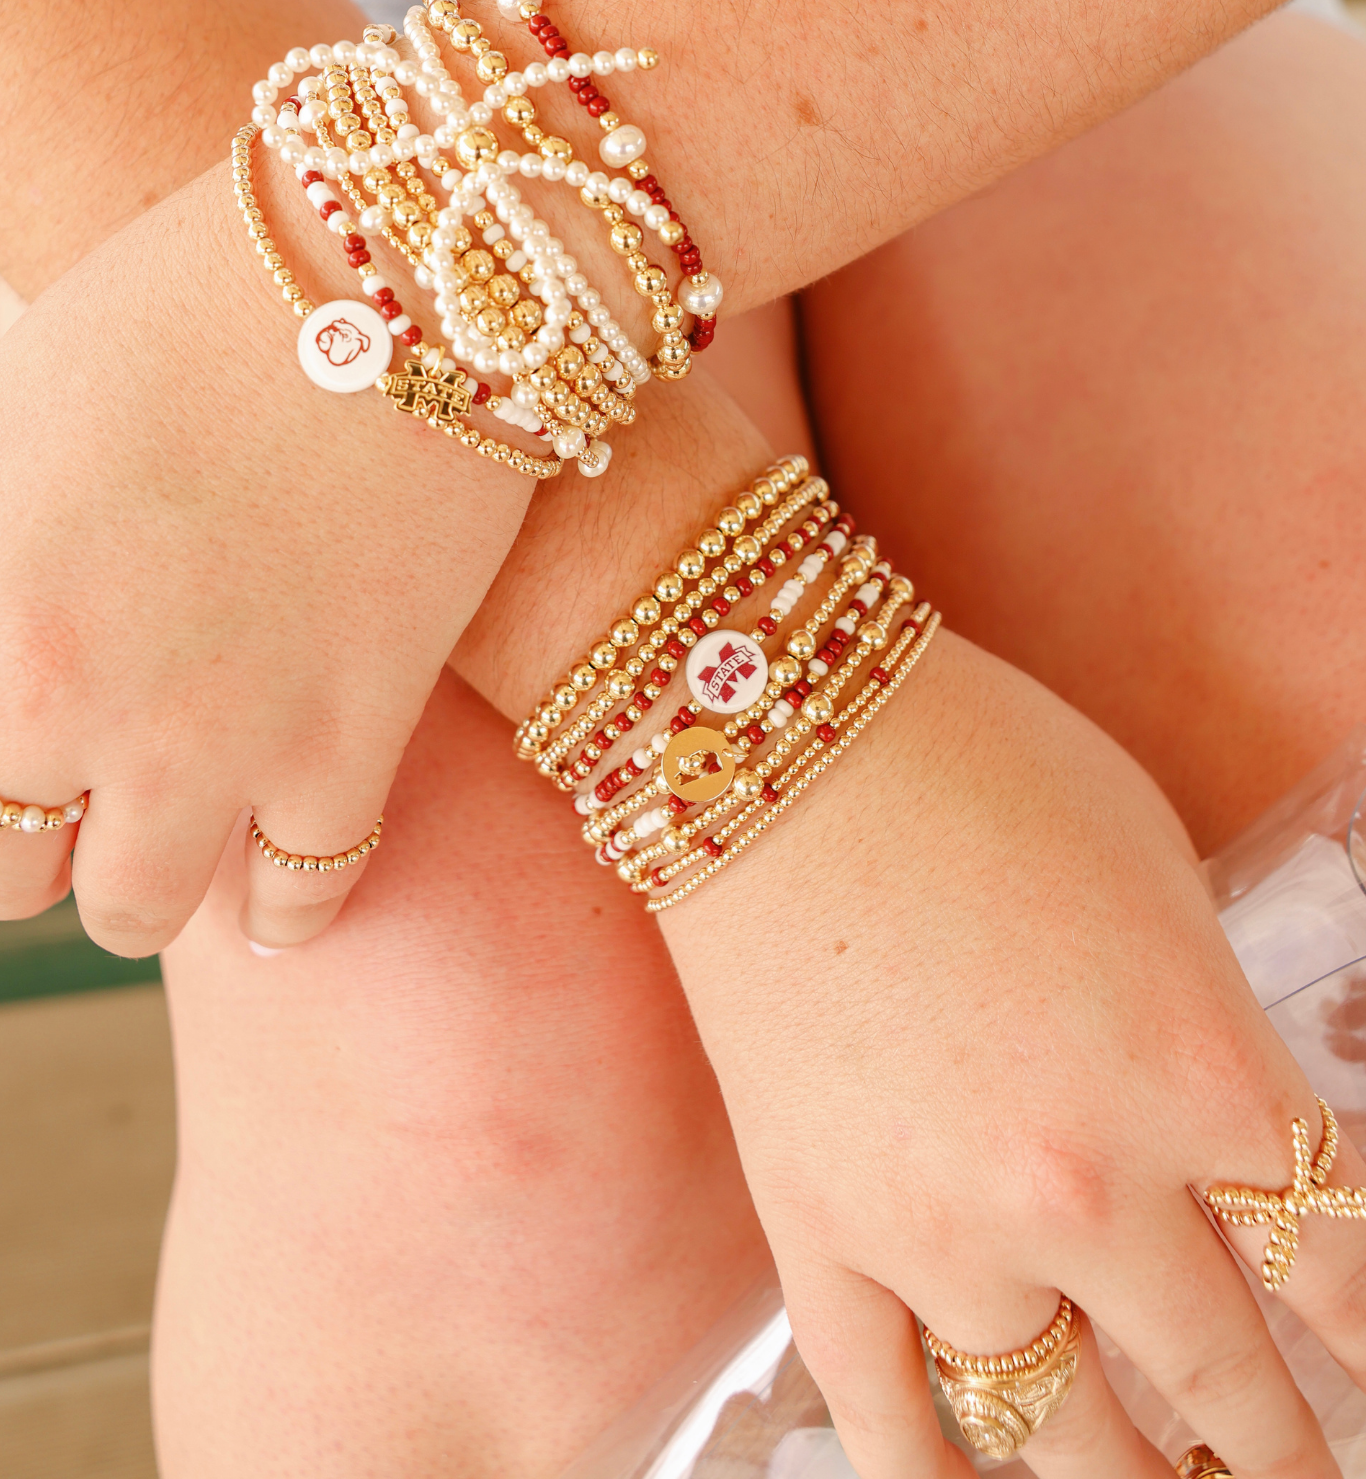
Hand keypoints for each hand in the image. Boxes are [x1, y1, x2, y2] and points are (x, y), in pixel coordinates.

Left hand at [0, 163, 530, 951]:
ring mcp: (222, 738)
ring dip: (138, 876)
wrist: (391, 270)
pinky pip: (299, 901)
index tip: (20, 751)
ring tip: (169, 824)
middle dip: (36, 826)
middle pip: (12, 869)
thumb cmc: (183, 304)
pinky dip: (281, 908)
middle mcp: (80, 702)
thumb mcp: (14, 413)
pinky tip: (276, 882)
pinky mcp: (352, 740)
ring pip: (134, 912)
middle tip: (77, 777)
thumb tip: (4, 608)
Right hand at [661, 631, 1364, 1478]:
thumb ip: (1210, 1026)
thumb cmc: (980, 767)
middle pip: (1227, 1380)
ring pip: (1066, 1438)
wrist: (771, 738)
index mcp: (1203, 1077)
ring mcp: (940, 1233)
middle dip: (1284, 1452)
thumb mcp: (1160, 873)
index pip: (1343, 1270)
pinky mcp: (818, 1237)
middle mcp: (1088, 1189)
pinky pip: (889, 1416)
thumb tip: (1238, 1128)